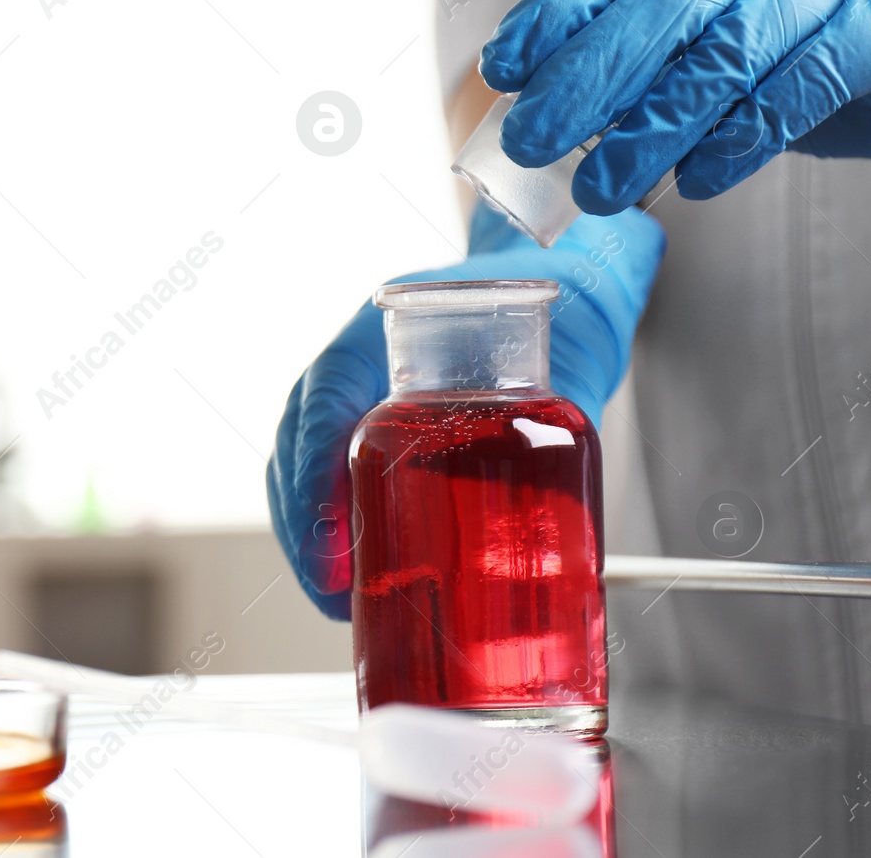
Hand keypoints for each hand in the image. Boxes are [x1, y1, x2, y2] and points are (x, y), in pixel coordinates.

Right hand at [267, 207, 664, 618]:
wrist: (564, 268)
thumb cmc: (554, 287)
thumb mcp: (570, 341)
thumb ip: (567, 400)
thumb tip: (572, 478)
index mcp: (382, 330)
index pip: (324, 403)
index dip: (313, 480)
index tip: (330, 545)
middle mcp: (357, 366)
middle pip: (299, 450)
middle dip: (307, 531)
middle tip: (337, 595)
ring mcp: (359, 397)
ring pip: (306, 472)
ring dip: (316, 540)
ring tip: (345, 603)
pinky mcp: (379, 430)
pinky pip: (335, 480)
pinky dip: (340, 531)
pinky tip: (363, 576)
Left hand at [480, 0, 870, 214]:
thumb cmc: (809, 57)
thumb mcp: (719, 52)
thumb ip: (648, 74)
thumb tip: (550, 128)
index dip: (554, 14)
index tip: (502, 69)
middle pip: (664, 3)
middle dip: (587, 76)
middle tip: (530, 141)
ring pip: (726, 53)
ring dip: (652, 129)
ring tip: (599, 189)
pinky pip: (800, 88)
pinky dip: (740, 142)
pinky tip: (699, 181)